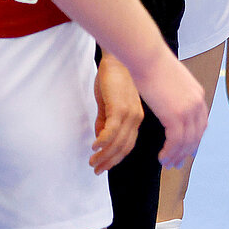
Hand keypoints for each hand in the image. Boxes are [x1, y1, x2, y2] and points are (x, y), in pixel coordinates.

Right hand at [90, 57, 143, 172]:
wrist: (116, 59)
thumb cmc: (112, 78)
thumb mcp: (109, 103)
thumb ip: (105, 121)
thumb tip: (100, 138)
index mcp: (136, 118)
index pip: (128, 145)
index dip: (116, 158)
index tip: (104, 167)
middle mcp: (136, 118)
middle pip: (124, 148)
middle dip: (109, 162)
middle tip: (96, 170)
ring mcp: (129, 114)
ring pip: (117, 143)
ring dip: (104, 155)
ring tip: (92, 162)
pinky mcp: (120, 108)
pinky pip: (111, 131)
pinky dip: (103, 142)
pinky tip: (94, 147)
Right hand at [132, 54, 208, 168]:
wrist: (148, 57)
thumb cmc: (153, 64)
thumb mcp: (173, 80)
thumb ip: (177, 93)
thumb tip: (171, 100)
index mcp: (198, 95)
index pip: (201, 123)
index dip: (194, 139)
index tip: (187, 150)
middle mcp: (197, 104)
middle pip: (196, 135)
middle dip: (186, 152)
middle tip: (176, 163)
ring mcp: (188, 110)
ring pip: (186, 141)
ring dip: (176, 155)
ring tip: (167, 164)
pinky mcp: (175, 116)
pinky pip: (175, 141)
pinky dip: (170, 152)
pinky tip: (162, 157)